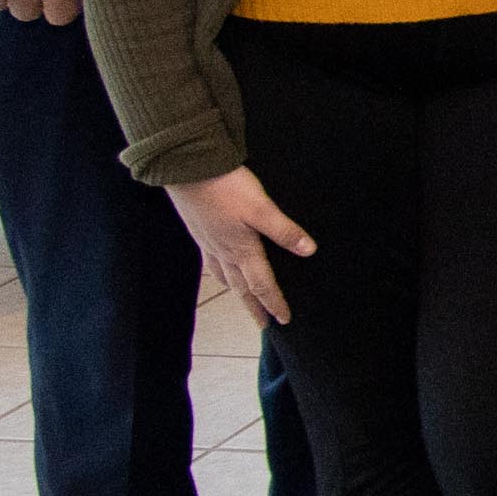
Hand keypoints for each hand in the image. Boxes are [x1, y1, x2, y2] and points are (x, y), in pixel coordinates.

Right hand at [168, 167, 313, 324]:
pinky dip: (220, 274)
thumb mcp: (261, 208)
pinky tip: (220, 270)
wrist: (187, 170)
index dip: (274, 303)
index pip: (262, 285)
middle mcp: (224, 252)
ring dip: (237, 293)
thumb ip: (284, 231)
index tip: (284, 320)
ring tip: (244, 302)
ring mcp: (209, 243)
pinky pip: (211, 262)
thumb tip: (308, 251)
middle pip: (242, 288)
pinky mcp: (199, 232)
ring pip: (225, 277)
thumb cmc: (225, 188)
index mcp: (242, 250)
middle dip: (255, 307)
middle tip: (264, 324)